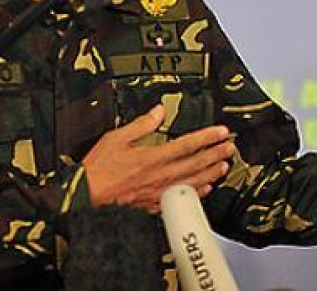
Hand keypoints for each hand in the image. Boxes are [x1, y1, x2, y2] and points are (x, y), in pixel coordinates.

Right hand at [82, 105, 236, 211]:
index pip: (187, 145)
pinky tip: (204, 189)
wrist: (86, 197)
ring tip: (223, 166)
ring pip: (192, 182)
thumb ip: (141, 125)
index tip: (221, 132)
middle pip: (195, 164)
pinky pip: (180, 199)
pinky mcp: (153, 205)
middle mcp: (159, 176)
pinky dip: (196, 193)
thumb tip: (158, 111)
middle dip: (215, 154)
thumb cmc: (98, 169)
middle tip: (230, 148)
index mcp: (152, 157)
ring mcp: (158, 192)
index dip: (207, 137)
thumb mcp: (116, 138)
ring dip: (210, 173)